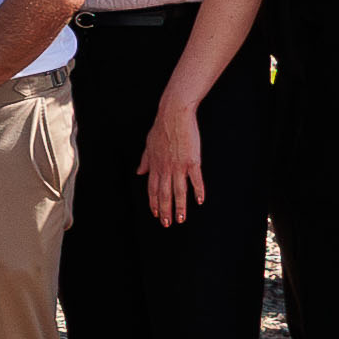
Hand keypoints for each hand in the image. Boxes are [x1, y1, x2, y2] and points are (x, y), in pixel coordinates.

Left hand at [139, 101, 204, 227]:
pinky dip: (198, 191)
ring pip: (179, 191)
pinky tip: (199, 201)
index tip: (156, 214)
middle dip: (165, 210)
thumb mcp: (148, 145)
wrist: (174, 115)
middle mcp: (165, 168)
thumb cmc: (161, 128)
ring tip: (181, 219)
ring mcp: (179, 165)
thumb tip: (139, 173)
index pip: (152, 189)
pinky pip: (195, 179)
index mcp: (155, 165)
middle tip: (167, 224)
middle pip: (164, 194)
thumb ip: (145, 161)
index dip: (154, 203)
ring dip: (180, 207)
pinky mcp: (192, 161)